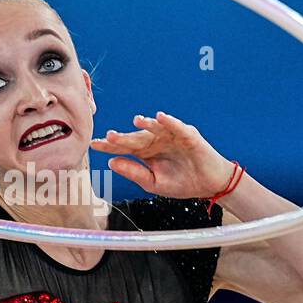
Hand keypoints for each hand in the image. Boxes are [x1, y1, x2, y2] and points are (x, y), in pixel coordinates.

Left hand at [90, 111, 233, 198]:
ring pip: (154, 128)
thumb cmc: (182, 183)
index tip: (94, 145)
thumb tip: (111, 162)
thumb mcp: (153, 183)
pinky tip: (159, 117)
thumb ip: (134, 172)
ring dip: (145, 124)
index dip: (110, 146)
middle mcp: (155, 141)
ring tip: (135, 121)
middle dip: (123, 137)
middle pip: (136, 137)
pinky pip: (176, 126)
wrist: (208, 185)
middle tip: (109, 136)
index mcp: (145, 153)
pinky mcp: (187, 135)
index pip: (124, 147)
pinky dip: (169, 121)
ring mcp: (171, 136)